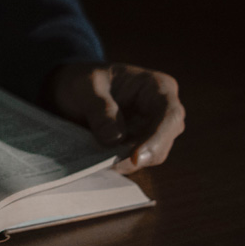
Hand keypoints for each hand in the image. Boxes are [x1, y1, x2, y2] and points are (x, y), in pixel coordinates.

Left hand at [45, 62, 185, 174]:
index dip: (157, 139)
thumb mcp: (86, 86)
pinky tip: (99, 162)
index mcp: (157, 87)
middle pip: (164, 141)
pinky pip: (135, 162)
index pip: (170, 115)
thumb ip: (100, 108)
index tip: (136, 157)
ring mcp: (153, 130)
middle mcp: (162, 110)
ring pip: (150, 157)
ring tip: (98, 160)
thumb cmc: (84, 81)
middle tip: (106, 163)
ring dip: (126, 162)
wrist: (74, 91)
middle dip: (138, 156)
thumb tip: (115, 139)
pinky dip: (119, 164)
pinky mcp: (140, 146)